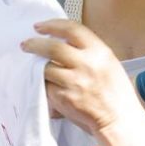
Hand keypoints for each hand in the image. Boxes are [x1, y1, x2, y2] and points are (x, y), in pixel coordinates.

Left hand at [20, 19, 137, 135]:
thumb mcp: (107, 63)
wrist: (119, 119)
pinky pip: (46, 86)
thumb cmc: (114, 92)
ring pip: (46, 67)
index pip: (72, 29)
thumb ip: (87, 51)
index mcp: (99, 52)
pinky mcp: (63, 97)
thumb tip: (62, 41)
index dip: (53, 25)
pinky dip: (45, 85)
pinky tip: (49, 87)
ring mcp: (74, 81)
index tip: (40, 27)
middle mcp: (86, 64)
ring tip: (36, 68)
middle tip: (25, 44)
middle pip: (53, 47)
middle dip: (35, 44)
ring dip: (38, 67)